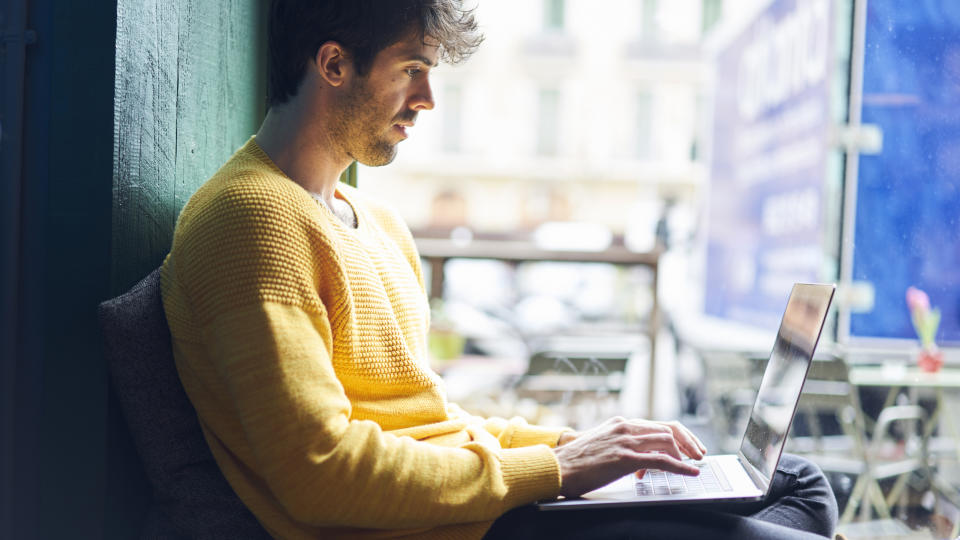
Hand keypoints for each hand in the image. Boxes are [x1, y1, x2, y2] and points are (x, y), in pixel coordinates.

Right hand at [551, 417, 706, 497]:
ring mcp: (625, 440)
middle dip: (687, 442)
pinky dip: (681, 466)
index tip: (689, 446)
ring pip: (667, 441)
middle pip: (667, 429)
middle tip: (698, 455)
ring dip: (685, 454)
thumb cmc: (575, 462)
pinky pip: (661, 460)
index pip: (656, 424)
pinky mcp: (625, 457)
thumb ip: (621, 448)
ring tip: (694, 465)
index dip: (677, 435)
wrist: (556, 467)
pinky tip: (691, 472)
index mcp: (619, 423)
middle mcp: (624, 426)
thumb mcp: (601, 447)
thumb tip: (640, 462)